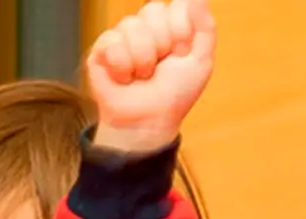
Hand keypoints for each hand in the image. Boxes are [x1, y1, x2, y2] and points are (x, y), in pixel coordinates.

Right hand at [87, 0, 215, 152]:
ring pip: (132, 26)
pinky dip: (123, 67)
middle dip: (162, 43)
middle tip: (161, 65)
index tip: (183, 53)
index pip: (177, 6)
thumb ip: (204, 26)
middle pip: (153, 10)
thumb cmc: (175, 94)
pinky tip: (125, 79)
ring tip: (142, 76)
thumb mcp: (201, 61)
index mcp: (171, 26)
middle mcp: (146, 27)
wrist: (149, 122)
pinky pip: (112, 42)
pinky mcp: (101, 49)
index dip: (181, 30)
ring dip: (143, 59)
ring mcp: (122, 36)